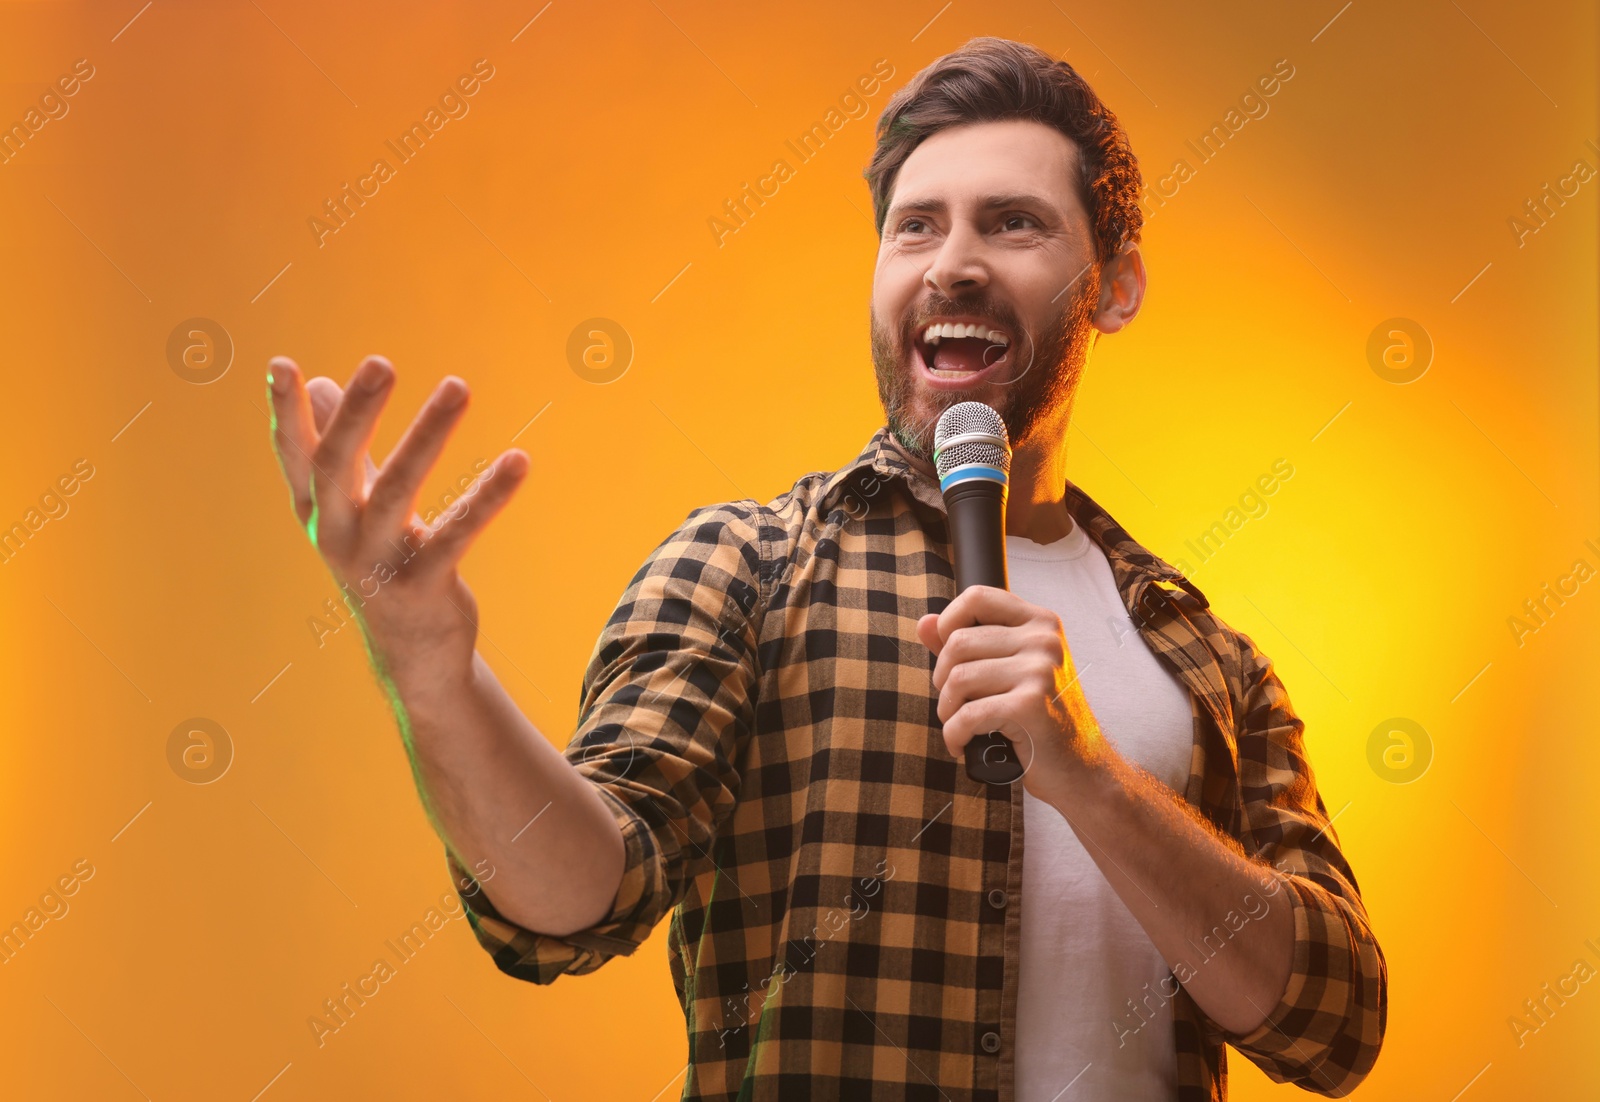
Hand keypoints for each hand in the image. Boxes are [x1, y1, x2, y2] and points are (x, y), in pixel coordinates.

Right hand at [265, 354, 528, 691]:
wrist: (411, 655)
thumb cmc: (381, 564)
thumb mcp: (354, 507)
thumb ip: (343, 446)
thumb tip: (324, 382)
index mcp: (317, 513)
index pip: (295, 455)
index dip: (284, 412)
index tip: (279, 363)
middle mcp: (337, 537)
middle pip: (336, 466)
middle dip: (357, 413)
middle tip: (380, 362)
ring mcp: (379, 564)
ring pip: (399, 492)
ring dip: (428, 434)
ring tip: (457, 385)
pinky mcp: (425, 586)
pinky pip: (459, 533)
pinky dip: (488, 495)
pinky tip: (519, 460)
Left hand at [916, 586, 1108, 802]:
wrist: (1080, 768)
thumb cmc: (1041, 719)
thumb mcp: (1009, 672)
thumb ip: (968, 643)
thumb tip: (925, 622)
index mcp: (1040, 622)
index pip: (977, 596)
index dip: (949, 623)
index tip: (950, 656)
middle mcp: (1043, 640)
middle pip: (958, 642)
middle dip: (943, 679)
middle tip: (956, 703)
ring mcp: (1039, 671)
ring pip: (957, 678)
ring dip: (947, 709)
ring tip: (960, 726)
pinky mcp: (1029, 706)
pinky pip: (966, 715)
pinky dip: (954, 735)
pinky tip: (962, 745)